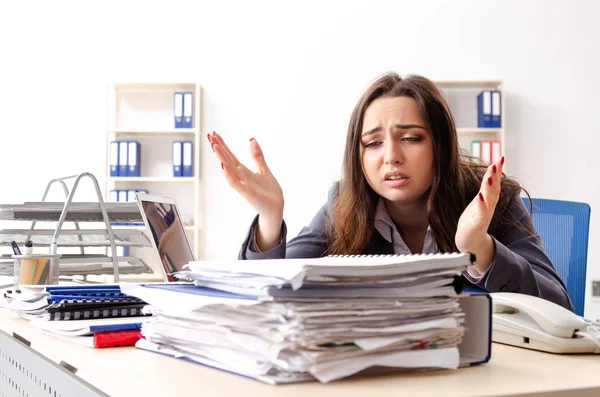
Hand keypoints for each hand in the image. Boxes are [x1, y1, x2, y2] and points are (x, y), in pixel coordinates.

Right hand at [208, 132, 283, 219]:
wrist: (276, 208)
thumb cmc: (269, 192)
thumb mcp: (264, 169)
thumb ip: (257, 156)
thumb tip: (251, 139)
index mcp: (244, 171)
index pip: (230, 155)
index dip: (223, 145)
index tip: (214, 134)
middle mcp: (240, 177)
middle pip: (227, 160)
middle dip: (219, 148)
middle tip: (209, 135)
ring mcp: (242, 185)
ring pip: (228, 169)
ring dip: (221, 158)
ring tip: (214, 146)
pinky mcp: (246, 193)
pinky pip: (235, 183)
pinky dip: (229, 175)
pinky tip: (224, 165)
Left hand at [455, 156, 504, 271]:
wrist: (470, 244)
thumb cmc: (473, 222)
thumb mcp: (479, 202)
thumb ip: (485, 189)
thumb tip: (490, 173)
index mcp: (487, 200)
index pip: (494, 183)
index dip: (497, 171)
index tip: (500, 157)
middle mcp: (488, 207)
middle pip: (494, 189)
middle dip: (496, 175)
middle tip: (498, 161)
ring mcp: (484, 216)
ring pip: (489, 200)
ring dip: (490, 188)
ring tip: (491, 175)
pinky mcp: (477, 225)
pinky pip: (481, 214)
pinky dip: (482, 205)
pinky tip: (480, 196)